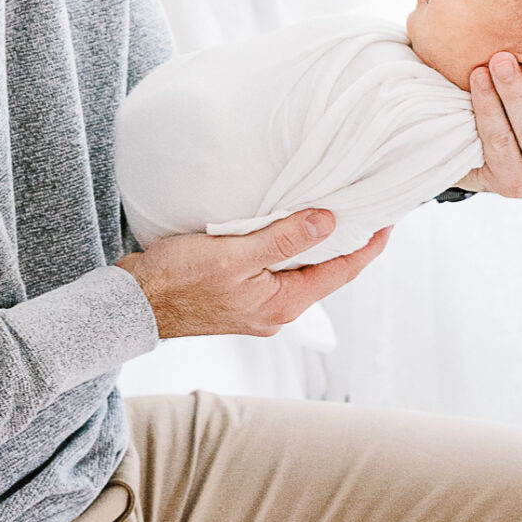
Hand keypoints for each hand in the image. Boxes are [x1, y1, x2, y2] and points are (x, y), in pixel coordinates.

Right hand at [114, 209, 392, 338]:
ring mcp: (257, 306)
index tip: (388, 223)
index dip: (366, 247)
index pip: (339, 273)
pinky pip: (276, 270)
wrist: (133, 304)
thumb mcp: (234, 254)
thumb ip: (282, 238)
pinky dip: (287, 249)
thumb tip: (328, 221)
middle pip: (323, 273)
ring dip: (313, 244)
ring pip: (298, 271)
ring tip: (330, 213)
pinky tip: (284, 228)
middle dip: (344, 244)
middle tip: (364, 210)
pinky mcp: (239, 296)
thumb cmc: (177, 281)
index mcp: (282, 304)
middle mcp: (276, 310)